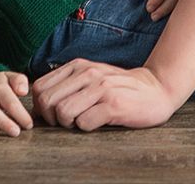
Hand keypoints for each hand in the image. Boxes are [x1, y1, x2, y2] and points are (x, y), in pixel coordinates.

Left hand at [32, 60, 177, 130]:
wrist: (155, 88)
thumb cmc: (118, 87)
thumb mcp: (90, 77)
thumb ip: (68, 84)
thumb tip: (39, 104)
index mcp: (77, 66)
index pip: (39, 87)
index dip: (40, 107)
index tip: (53, 116)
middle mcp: (86, 73)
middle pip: (47, 101)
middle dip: (51, 119)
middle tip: (66, 123)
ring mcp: (100, 88)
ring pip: (63, 112)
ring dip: (68, 125)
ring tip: (82, 122)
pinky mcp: (113, 105)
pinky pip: (84, 123)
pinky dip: (86, 128)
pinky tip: (98, 122)